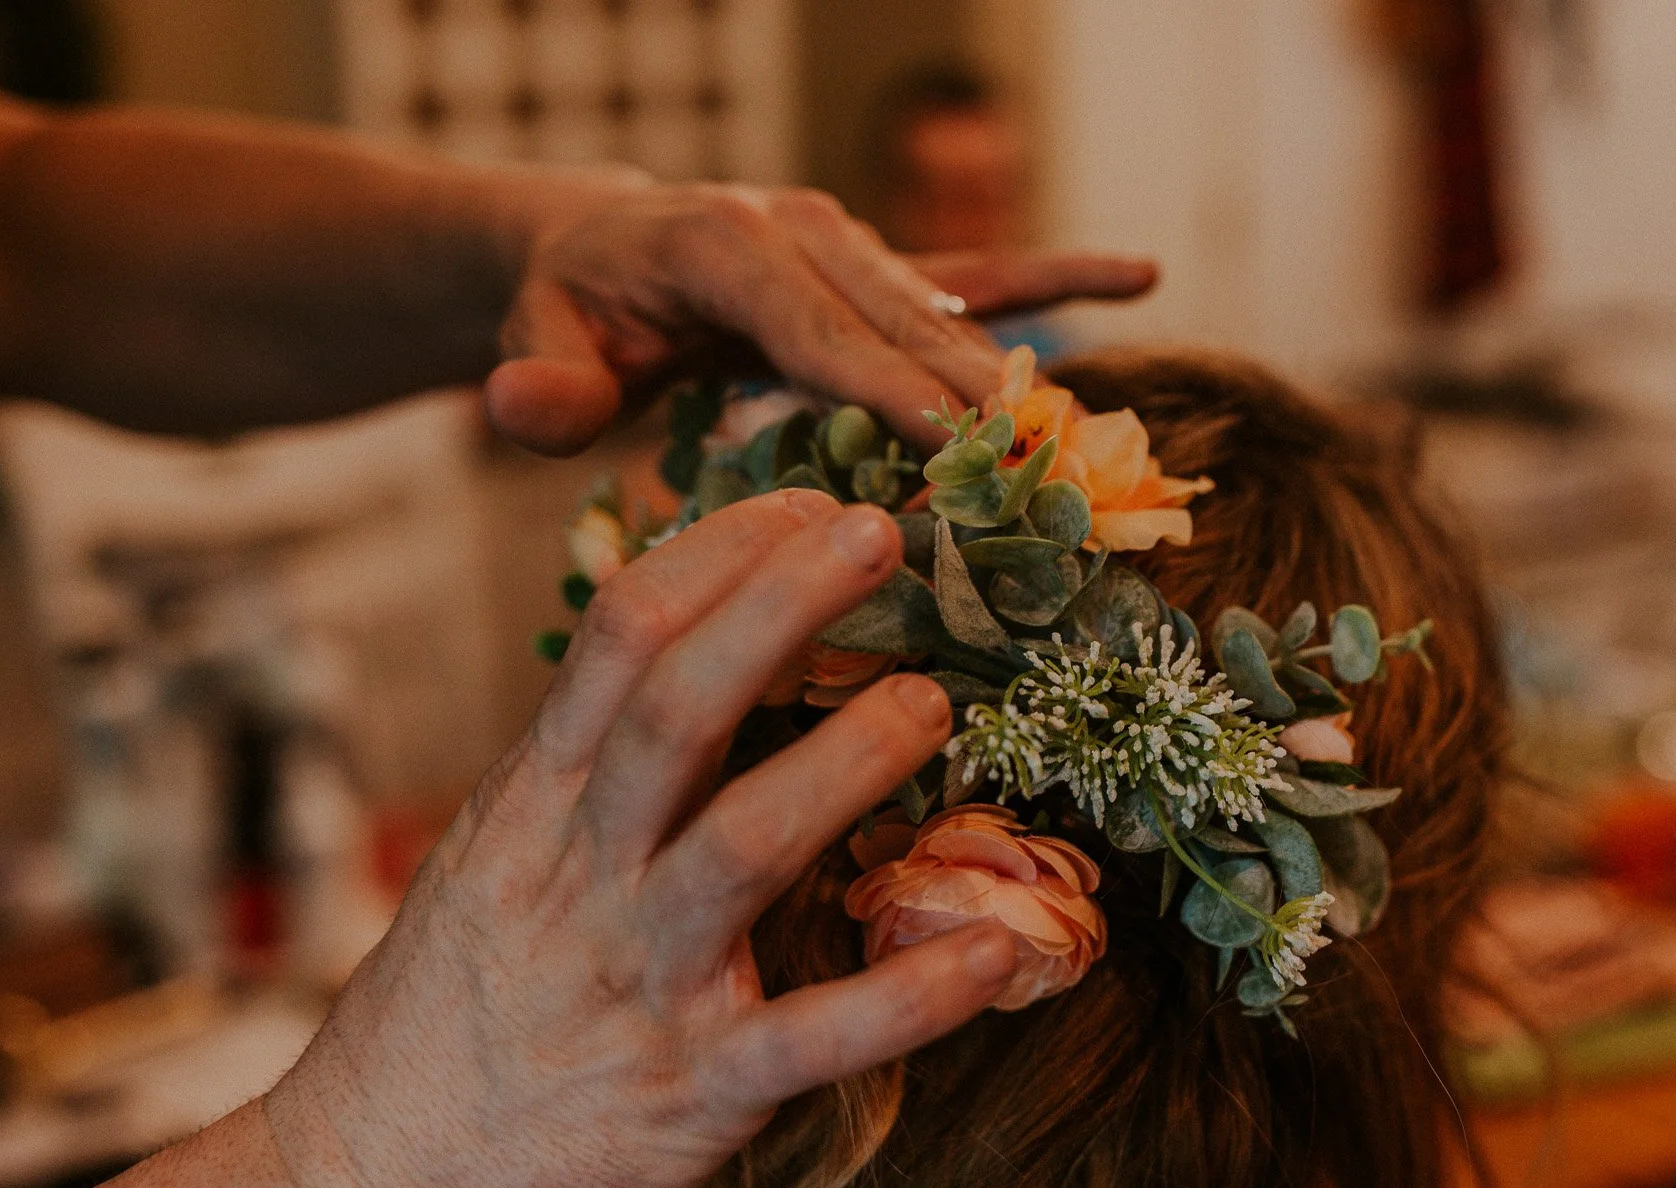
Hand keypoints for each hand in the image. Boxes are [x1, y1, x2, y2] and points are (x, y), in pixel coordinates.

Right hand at [261, 490, 1016, 1187]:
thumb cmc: (444, 1014)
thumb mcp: (490, 862)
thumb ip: (585, 769)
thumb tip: (681, 654)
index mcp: (534, 807)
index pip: (620, 638)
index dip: (722, 556)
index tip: (807, 503)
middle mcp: (584, 877)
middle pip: (678, 708)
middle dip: (779, 608)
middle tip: (878, 534)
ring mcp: (639, 984)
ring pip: (744, 848)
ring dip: (847, 764)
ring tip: (932, 706)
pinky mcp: (694, 1094)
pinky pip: (814, 1037)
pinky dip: (908, 998)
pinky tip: (994, 955)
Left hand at [483, 181, 1155, 455]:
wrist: (594, 247)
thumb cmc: (571, 310)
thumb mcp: (539, 343)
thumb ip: (540, 384)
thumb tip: (536, 408)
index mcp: (724, 245)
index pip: (820, 332)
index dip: (892, 390)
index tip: (959, 449)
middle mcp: (802, 228)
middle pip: (905, 322)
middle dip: (975, 401)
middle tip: (1046, 472)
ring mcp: (849, 239)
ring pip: (947, 312)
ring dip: (1015, 379)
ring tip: (1086, 442)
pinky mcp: (877, 265)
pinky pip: (978, 273)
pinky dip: (1056, 275)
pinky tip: (1138, 273)